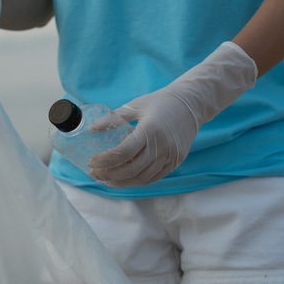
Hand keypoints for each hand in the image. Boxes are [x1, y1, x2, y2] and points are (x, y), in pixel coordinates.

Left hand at [88, 42, 257, 185]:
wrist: (192, 104)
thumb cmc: (161, 102)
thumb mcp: (135, 105)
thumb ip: (112, 118)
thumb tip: (91, 128)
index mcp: (150, 130)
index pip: (123, 153)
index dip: (105, 160)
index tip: (91, 162)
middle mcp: (162, 146)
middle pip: (131, 170)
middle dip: (109, 175)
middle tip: (94, 174)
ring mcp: (170, 156)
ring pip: (142, 178)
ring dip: (121, 181)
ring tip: (105, 179)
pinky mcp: (176, 161)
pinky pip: (153, 177)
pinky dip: (137, 181)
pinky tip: (123, 179)